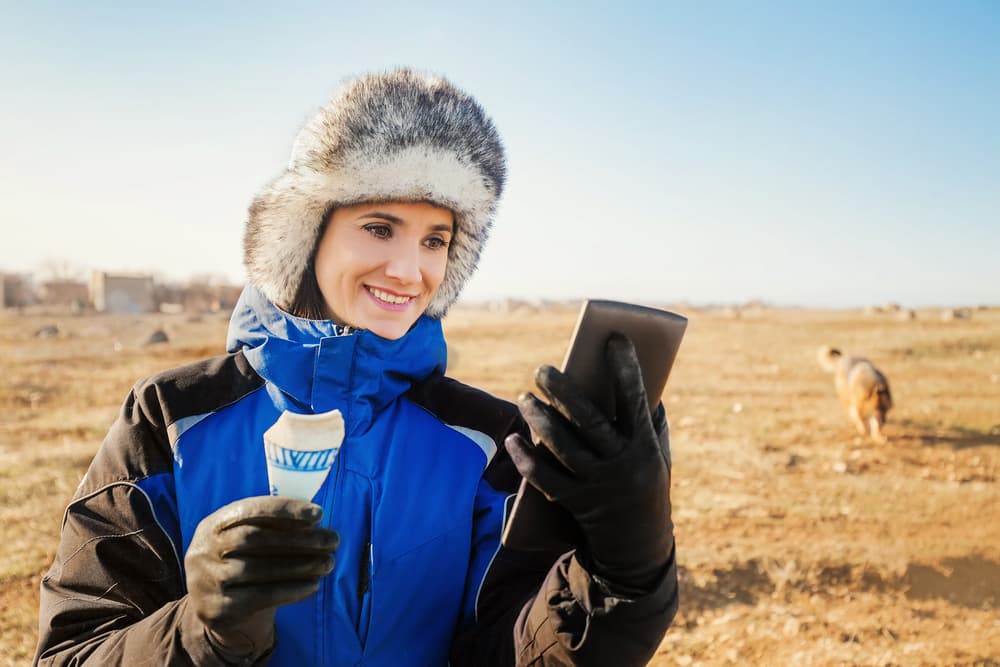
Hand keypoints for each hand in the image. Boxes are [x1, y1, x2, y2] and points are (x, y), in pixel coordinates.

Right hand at [184, 496, 338, 660]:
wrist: (219, 612)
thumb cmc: (245, 564)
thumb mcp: (249, 542)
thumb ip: (274, 527)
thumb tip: (316, 519)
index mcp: (214, 524)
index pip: (250, 509)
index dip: (285, 509)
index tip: (319, 514)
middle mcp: (204, 550)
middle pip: (255, 539)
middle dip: (300, 538)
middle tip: (333, 540)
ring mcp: (207, 580)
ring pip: (259, 569)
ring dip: (301, 565)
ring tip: (329, 563)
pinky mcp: (218, 609)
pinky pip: (261, 597)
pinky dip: (291, 590)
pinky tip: (313, 585)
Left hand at [506, 333, 673, 590]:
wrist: (639, 546)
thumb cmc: (645, 482)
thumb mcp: (656, 452)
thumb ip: (646, 418)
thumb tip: (628, 374)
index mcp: (647, 446)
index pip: (636, 399)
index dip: (626, 368)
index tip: (614, 337)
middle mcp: (624, 465)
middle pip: (589, 422)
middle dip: (564, 392)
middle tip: (542, 369)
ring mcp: (599, 487)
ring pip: (563, 448)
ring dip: (539, 420)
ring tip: (524, 398)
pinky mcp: (576, 504)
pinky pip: (546, 479)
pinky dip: (525, 460)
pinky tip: (512, 440)